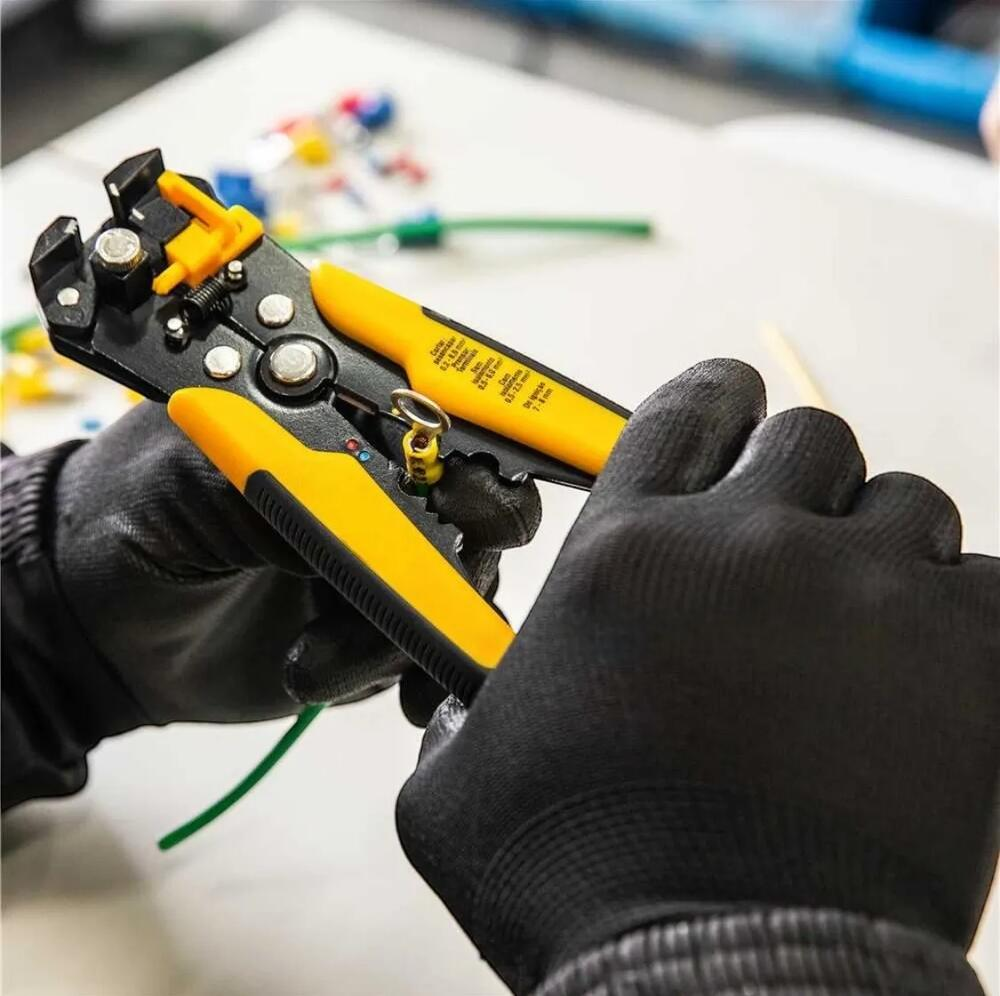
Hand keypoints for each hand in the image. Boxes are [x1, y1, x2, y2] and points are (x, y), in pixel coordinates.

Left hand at [51, 401, 538, 726]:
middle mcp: (373, 487)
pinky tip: (381, 689)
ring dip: (404, 631)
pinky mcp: (373, 629)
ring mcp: (378, 562)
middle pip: (475, 509)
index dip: (473, 464)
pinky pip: (428, 650)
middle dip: (464, 555)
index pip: (438, 427)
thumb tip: (385, 505)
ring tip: (316, 657)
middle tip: (432, 592)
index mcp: (335, 425)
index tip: (472, 509)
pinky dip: (423, 672)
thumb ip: (287, 477)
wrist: (98, 630)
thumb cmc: (131, 519)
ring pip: (458, 589)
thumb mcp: (192, 472)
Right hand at [396, 359, 998, 992]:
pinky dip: (969, 612)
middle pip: (809, 438)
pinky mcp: (966, 655)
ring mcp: (863, 589)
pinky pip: (994, 581)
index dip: (714, 397)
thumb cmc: (589, 887)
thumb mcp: (460, 791)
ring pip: (907, 501)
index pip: (684, 410)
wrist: (719, 979)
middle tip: (793, 550)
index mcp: (626, 557)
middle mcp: (744, 546)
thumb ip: (457, 721)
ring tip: (863, 624)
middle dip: (803, 482)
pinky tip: (933, 667)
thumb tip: (459, 716)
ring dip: (883, 547)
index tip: (731, 405)